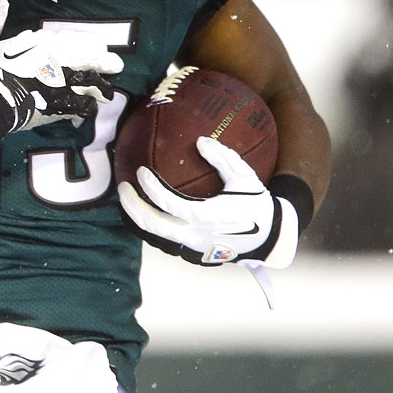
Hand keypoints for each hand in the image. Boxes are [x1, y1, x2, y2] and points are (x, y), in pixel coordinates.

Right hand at [0, 0, 124, 130]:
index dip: (89, 44)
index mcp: (45, 44)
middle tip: (115, 65)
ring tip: (106, 93)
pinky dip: (84, 111)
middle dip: (106, 62)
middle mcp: (60, 62)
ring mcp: (64, 86)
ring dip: (101, 88)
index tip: (98, 46)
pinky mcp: (61, 108)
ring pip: (93, 84)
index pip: (78, 40)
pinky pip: (81, 109)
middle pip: (93, 59)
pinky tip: (85, 115)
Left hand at [117, 136, 298, 267]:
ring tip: (127, 198)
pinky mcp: (192, 252)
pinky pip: (163, 239)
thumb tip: (200, 140)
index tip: (140, 171)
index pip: (170, 204)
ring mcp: (192, 247)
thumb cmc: (256, 204)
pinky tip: (143, 209)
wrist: (270, 238)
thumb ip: (223, 157)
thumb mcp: (245, 177)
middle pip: (153, 224)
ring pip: (154, 235)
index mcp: (208, 217)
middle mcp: (196, 236)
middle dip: (132, 206)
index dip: (151, 188)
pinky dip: (149, 225)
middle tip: (122, 187)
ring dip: (137, 217)